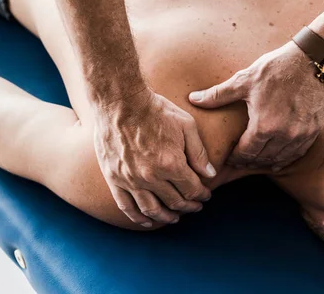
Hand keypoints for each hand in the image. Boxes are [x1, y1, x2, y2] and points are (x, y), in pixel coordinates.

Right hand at [95, 89, 215, 226]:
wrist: (119, 101)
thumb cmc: (155, 109)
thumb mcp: (185, 125)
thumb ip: (199, 153)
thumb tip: (210, 175)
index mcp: (171, 163)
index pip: (192, 189)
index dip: (201, 195)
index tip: (205, 195)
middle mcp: (150, 176)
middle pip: (175, 202)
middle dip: (189, 206)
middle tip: (194, 206)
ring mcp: (130, 179)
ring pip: (151, 210)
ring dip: (166, 217)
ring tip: (175, 217)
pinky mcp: (114, 178)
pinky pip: (126, 206)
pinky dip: (138, 218)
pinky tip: (147, 221)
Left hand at [189, 41, 323, 170]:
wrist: (310, 60)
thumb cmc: (275, 69)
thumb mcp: (243, 80)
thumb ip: (217, 95)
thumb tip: (193, 99)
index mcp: (264, 125)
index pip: (246, 152)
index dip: (235, 158)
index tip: (228, 160)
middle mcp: (284, 135)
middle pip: (263, 159)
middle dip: (249, 162)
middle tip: (239, 163)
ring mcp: (302, 134)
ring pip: (281, 158)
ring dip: (267, 162)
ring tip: (256, 161)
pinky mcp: (314, 130)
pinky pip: (298, 152)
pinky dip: (286, 157)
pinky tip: (278, 158)